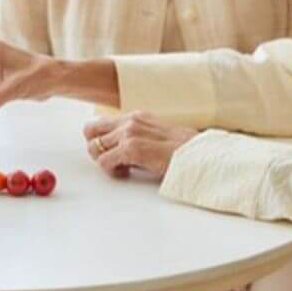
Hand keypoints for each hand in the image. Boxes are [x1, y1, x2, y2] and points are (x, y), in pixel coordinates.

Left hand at [83, 111, 197, 179]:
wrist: (201, 157)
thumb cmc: (186, 153)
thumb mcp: (158, 139)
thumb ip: (138, 140)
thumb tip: (121, 154)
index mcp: (138, 117)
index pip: (102, 123)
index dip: (103, 141)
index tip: (115, 155)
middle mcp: (131, 120)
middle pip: (90, 130)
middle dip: (95, 148)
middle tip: (111, 161)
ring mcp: (130, 133)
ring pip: (94, 146)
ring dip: (104, 161)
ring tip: (123, 169)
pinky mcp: (131, 148)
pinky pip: (103, 161)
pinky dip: (111, 171)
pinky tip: (127, 173)